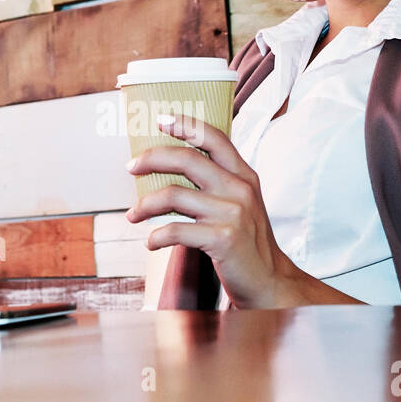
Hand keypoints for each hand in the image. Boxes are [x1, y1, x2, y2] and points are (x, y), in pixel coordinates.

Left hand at [124, 113, 298, 308]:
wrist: (269, 281)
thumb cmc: (247, 243)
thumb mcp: (242, 205)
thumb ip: (219, 184)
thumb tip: (172, 169)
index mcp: (244, 176)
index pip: (215, 138)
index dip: (186, 124)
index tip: (161, 120)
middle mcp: (240, 189)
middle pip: (186, 158)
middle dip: (151, 159)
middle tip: (131, 168)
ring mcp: (232, 213)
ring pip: (173, 195)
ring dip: (144, 205)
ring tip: (133, 215)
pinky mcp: (222, 239)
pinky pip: (175, 230)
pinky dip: (156, 237)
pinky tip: (151, 242)